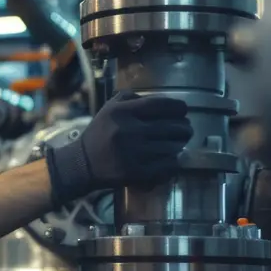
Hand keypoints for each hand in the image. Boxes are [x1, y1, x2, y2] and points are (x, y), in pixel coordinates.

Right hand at [44, 90, 192, 204]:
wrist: (83, 163)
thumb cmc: (100, 132)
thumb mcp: (110, 108)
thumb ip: (133, 98)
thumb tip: (162, 101)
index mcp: (122, 112)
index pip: (159, 105)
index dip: (177, 106)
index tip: (183, 109)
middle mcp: (129, 130)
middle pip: (171, 126)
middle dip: (184, 127)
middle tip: (187, 128)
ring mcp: (134, 153)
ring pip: (172, 147)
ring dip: (180, 144)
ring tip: (180, 142)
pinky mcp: (137, 172)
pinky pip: (167, 165)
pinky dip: (174, 161)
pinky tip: (172, 158)